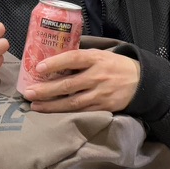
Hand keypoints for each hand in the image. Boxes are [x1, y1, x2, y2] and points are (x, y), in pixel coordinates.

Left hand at [22, 49, 139, 113]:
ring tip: (35, 105)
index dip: (55, 63)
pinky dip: (65, 113)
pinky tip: (52, 112)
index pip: (73, 59)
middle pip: (68, 84)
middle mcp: (98, 76)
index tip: (39, 67)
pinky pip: (81, 112)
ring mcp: (100, 94)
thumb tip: (53, 58)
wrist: (141, 82)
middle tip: (28, 92)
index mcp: (96, 59)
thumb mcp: (101, 55)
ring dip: (51, 105)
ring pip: (72, 102)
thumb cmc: (115, 65)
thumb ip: (81, 57)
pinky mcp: (103, 108)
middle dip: (46, 90)